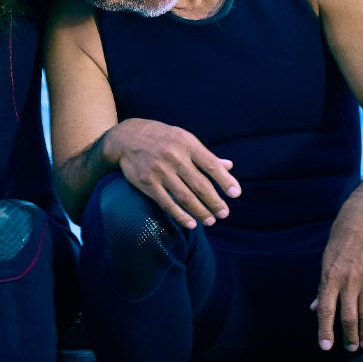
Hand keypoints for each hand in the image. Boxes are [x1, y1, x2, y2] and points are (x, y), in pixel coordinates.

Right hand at [104, 118, 240, 228]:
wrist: (127, 137)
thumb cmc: (161, 138)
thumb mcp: (183, 139)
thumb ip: (205, 154)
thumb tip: (229, 166)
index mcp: (186, 143)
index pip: (211, 164)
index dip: (225, 181)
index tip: (236, 194)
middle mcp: (174, 156)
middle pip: (200, 184)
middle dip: (214, 202)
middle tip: (224, 213)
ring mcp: (159, 170)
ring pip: (185, 197)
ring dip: (200, 211)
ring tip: (210, 220)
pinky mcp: (147, 182)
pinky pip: (167, 203)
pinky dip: (180, 215)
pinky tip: (191, 223)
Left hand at [310, 197, 362, 352]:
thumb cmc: (340, 238)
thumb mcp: (325, 259)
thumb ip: (322, 287)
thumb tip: (315, 308)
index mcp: (330, 276)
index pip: (326, 310)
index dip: (325, 330)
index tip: (325, 347)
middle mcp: (349, 280)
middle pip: (349, 316)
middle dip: (349, 336)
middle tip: (350, 348)